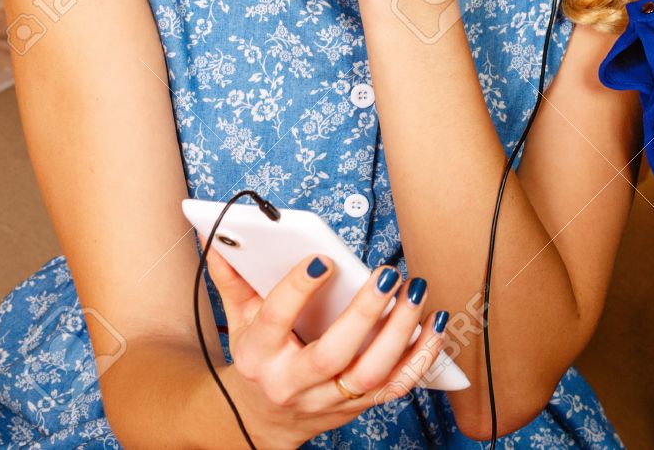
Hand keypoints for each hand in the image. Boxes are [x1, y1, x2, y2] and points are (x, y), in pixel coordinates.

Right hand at [205, 247, 448, 446]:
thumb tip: (217, 234)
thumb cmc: (257, 356)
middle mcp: (292, 383)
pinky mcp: (357, 406)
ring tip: (416, 291)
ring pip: (369, 374)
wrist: (260, 420)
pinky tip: (436, 322)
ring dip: (400, 333)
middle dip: (363, 314)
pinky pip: (396, 386)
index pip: (276, 320)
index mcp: (258, 355)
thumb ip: (231, 277)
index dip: (298, 289)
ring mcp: (328, 400)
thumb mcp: (237, 320)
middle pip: (331, 356)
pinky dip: (421, 356)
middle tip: (387, 273)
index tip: (323, 258)